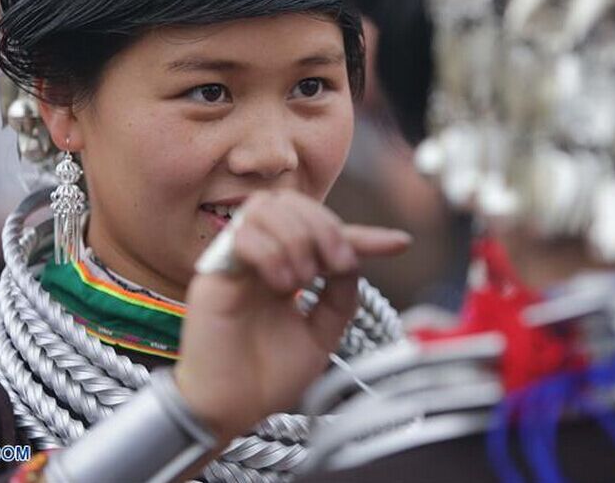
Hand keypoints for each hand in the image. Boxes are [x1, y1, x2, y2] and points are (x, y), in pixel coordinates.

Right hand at [173, 190, 410, 440]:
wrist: (228, 410)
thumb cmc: (266, 378)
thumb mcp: (321, 336)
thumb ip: (339, 299)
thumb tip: (352, 263)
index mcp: (286, 270)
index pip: (323, 234)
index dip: (363, 235)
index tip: (400, 244)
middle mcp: (262, 259)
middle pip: (292, 204)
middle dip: (324, 227)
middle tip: (337, 264)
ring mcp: (237, 263)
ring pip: (265, 207)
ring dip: (296, 236)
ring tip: (304, 278)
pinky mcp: (214, 273)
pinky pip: (240, 235)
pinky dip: (270, 251)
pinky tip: (282, 285)